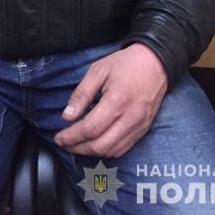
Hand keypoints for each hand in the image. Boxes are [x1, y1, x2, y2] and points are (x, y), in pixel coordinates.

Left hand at [53, 43, 167, 157]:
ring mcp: (139, 126)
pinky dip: (106, 151)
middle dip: (78, 148)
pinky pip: (123, 149)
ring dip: (91, 152)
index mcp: (117, 101)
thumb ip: (82, 93)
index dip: (72, 137)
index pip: (90, 128)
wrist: (156, 63)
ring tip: (76, 144)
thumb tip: (68, 116)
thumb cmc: (126, 63)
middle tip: (64, 143)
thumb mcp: (99, 70)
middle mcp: (130, 118)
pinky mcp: (144, 130)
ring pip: (111, 151)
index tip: (59, 137)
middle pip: (100, 145)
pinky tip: (95, 144)